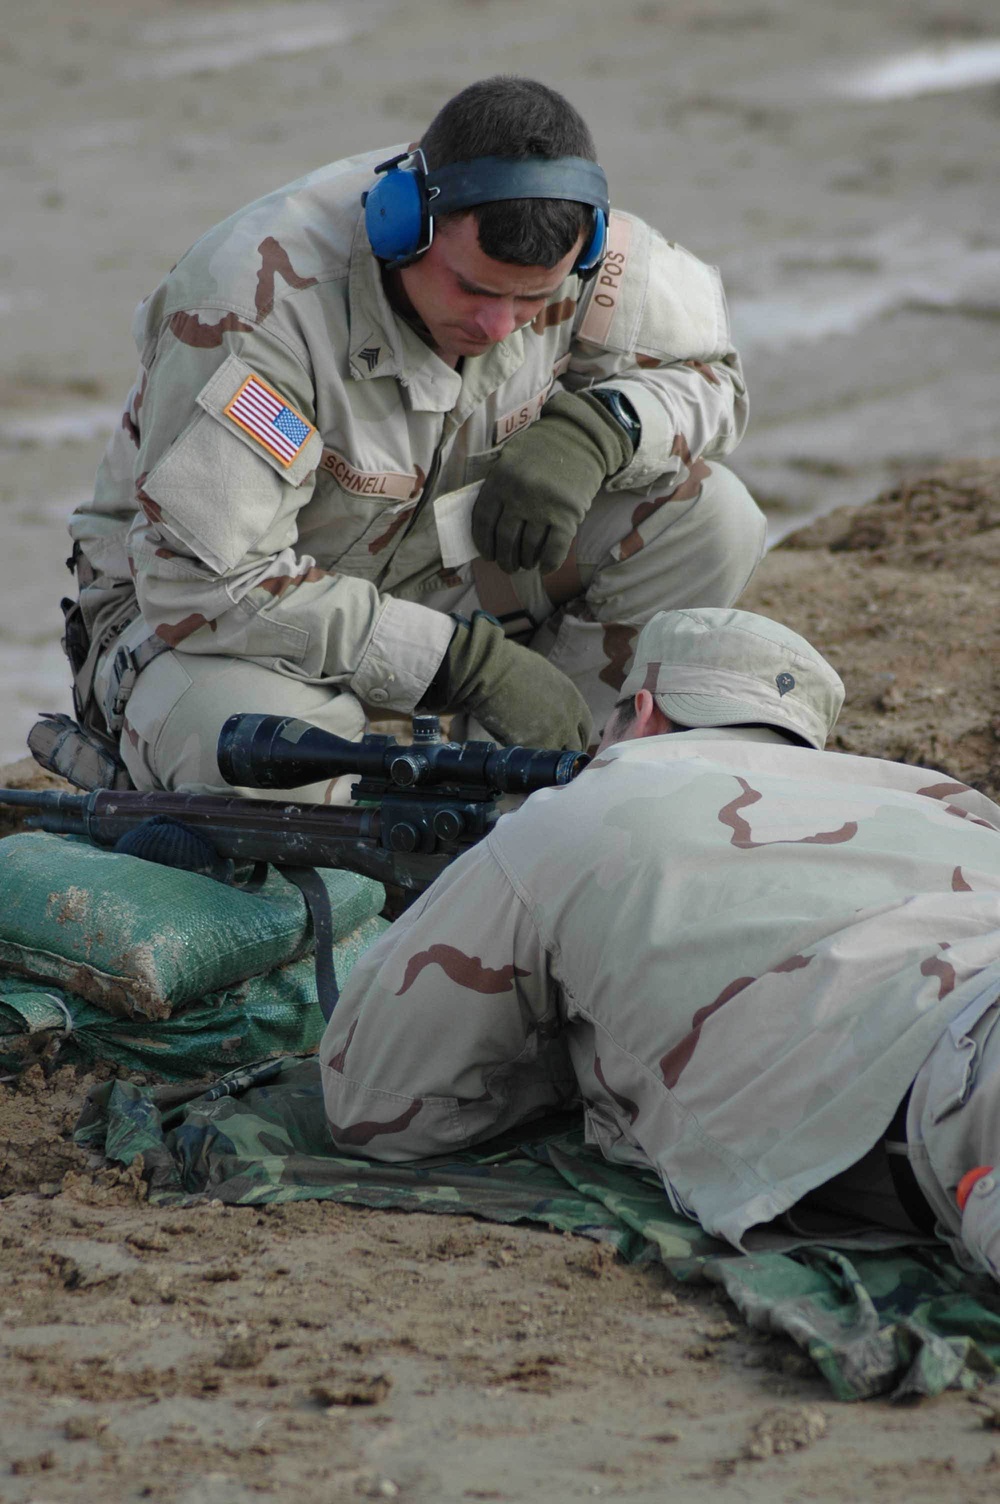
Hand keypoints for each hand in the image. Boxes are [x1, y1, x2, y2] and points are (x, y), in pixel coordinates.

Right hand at [424, 613, 591, 750]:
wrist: (491, 672)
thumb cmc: (511, 667)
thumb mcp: (547, 678)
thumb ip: (555, 698)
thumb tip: (549, 709)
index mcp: (573, 700)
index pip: (585, 728)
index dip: (575, 738)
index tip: (567, 744)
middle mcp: (569, 719)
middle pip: (576, 748)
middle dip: (565, 755)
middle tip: (552, 760)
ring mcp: (553, 735)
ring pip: (557, 760)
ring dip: (547, 763)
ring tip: (534, 765)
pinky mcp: (533, 746)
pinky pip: (535, 762)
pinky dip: (527, 763)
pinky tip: (519, 760)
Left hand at [472, 390, 633, 574]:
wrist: (580, 438)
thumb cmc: (542, 450)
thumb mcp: (510, 459)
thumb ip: (498, 487)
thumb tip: (488, 528)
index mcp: (500, 480)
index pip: (483, 521)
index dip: (484, 543)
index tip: (488, 555)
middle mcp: (519, 496)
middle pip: (505, 539)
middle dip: (505, 559)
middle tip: (508, 566)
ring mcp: (543, 507)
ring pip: (528, 548)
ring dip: (526, 561)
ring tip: (526, 564)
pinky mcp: (567, 516)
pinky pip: (554, 550)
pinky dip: (549, 563)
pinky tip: (545, 567)